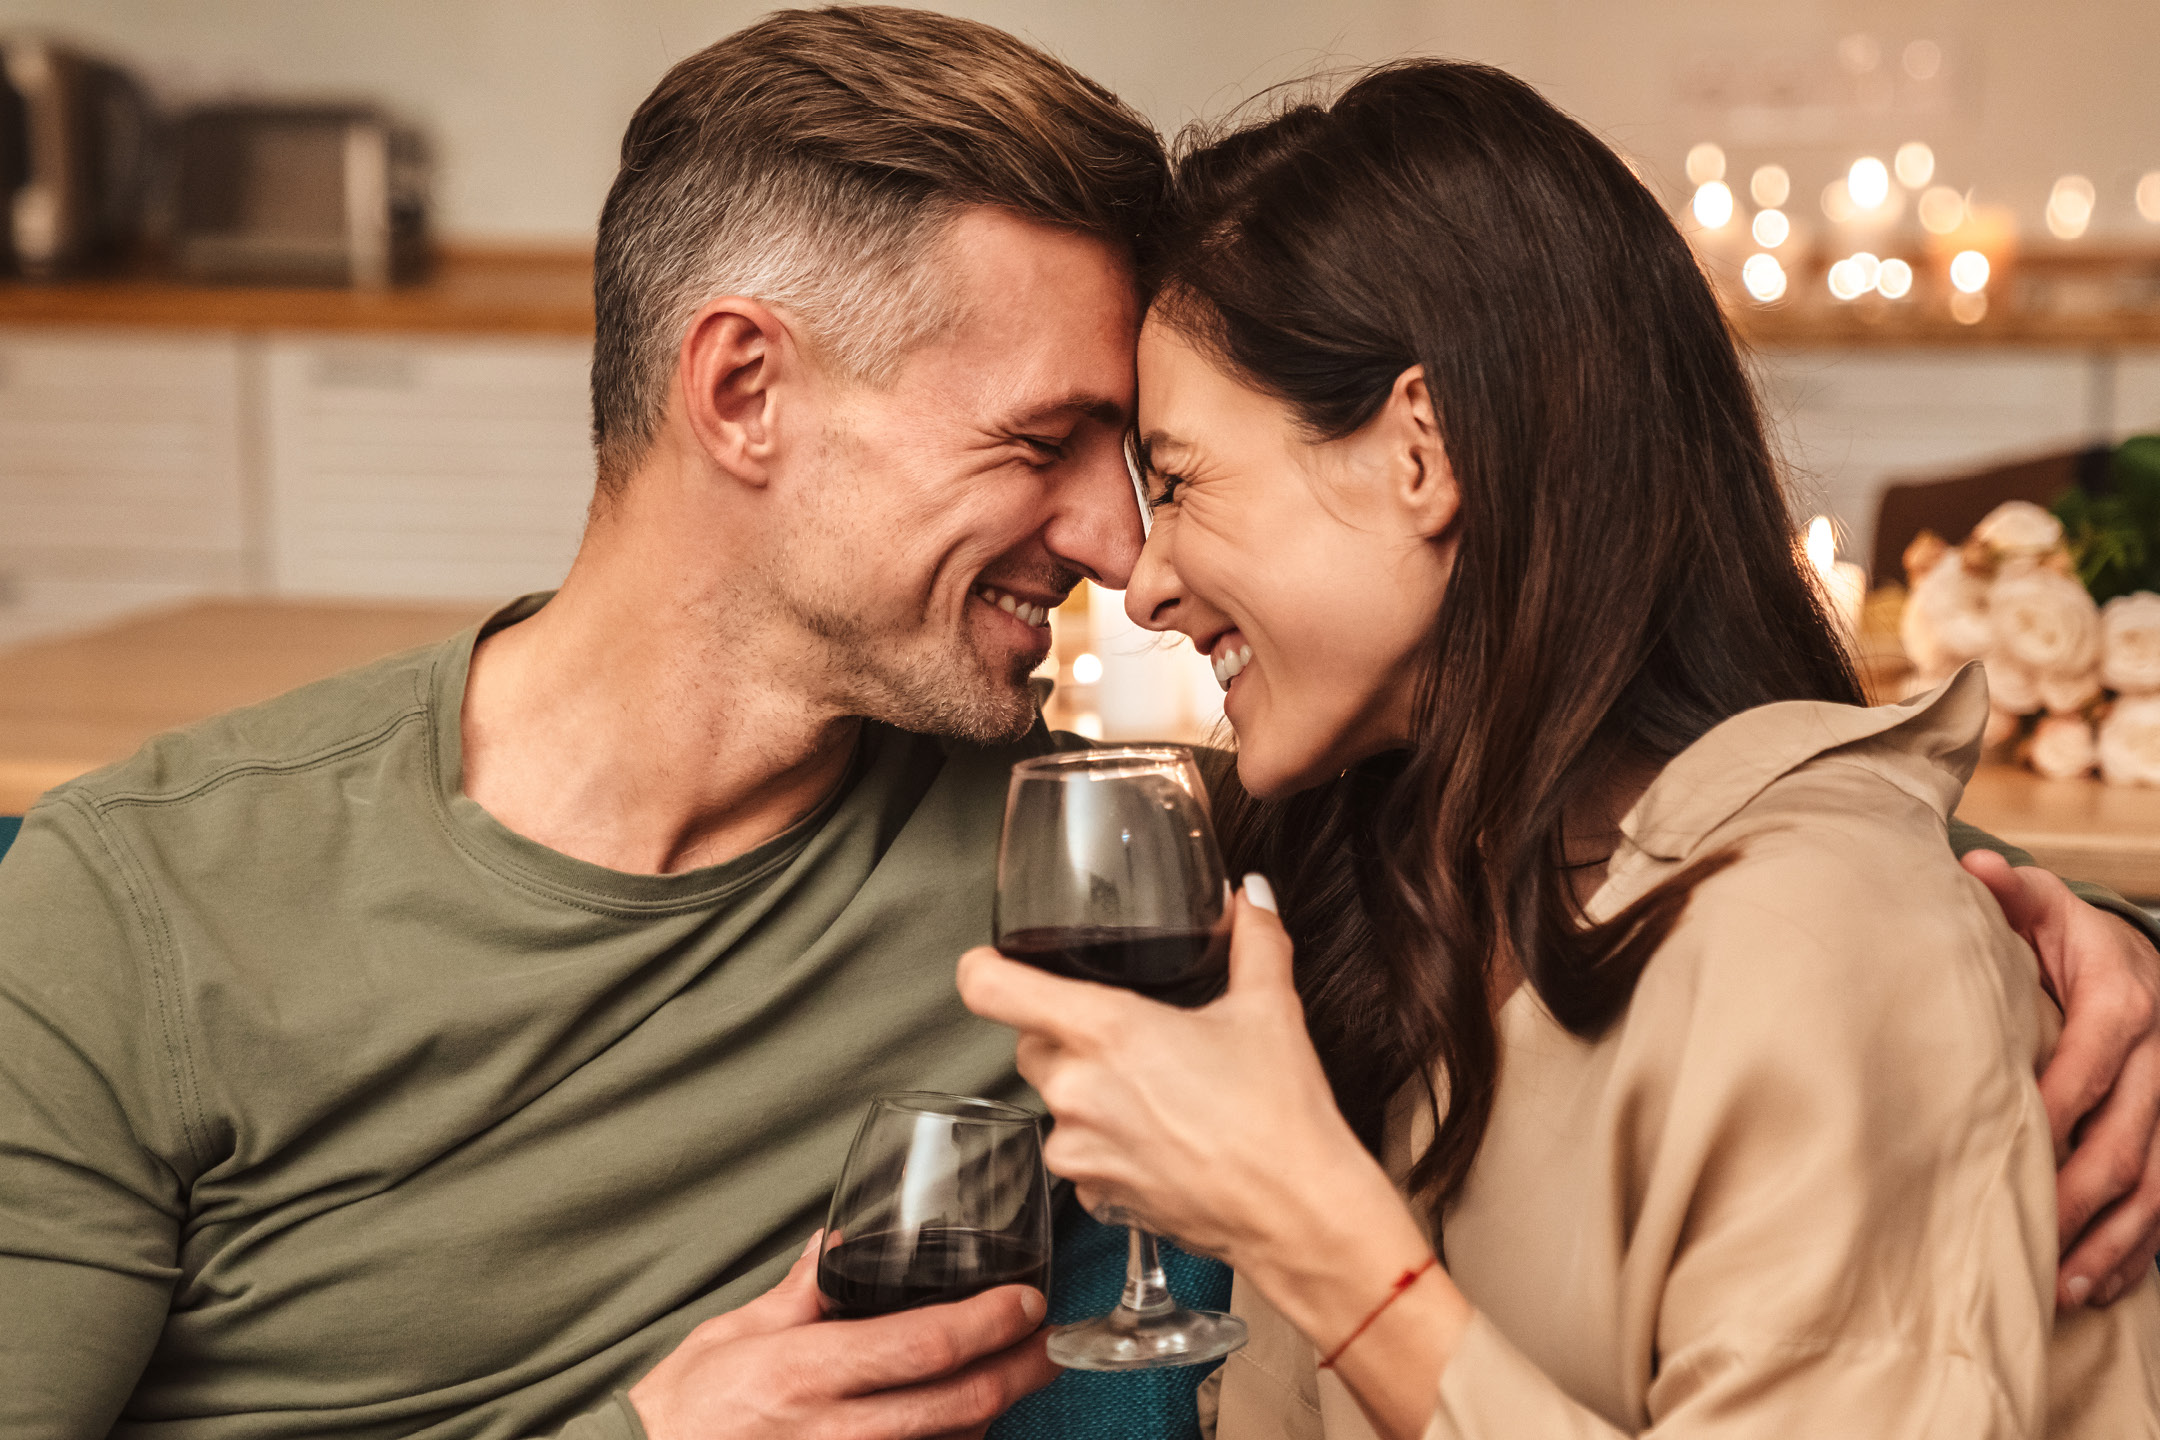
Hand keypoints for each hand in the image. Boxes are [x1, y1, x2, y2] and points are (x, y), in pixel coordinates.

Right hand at [628, 1232, 1056, 1439]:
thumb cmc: (680, 1412)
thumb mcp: (729, 1335)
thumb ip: (794, 1293)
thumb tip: (832, 1244)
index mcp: (810, 1370)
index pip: (926, 1343)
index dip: (991, 1322)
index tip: (1026, 1302)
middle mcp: (836, 1428)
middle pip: (960, 1401)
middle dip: (1021, 1370)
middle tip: (1051, 1344)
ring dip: (990, 1414)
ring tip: (1013, 1377)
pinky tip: (960, 1427)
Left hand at [960, 882, 1466, 1439]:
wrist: (1299, 1216)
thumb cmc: (1281, 1115)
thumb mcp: (1270, 1008)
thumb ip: (1252, 938)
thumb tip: (1249, 894)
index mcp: (1105, 1030)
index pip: (990, 987)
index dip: (985, 967)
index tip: (995, 961)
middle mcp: (1076, 1091)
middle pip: (1030, 1042)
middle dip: (1066, 1034)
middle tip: (1129, 1036)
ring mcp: (1078, 1151)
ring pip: (1056, 1102)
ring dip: (1090, 1093)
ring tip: (1159, 1095)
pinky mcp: (1093, 1198)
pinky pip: (1080, 1156)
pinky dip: (1109, 1145)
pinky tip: (1164, 1141)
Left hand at [1962, 850, 2159, 1309]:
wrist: (2132, 956)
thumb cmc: (2065, 936)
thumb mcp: (2042, 904)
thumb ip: (2009, 893)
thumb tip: (1975, 867)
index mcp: (2122, 1003)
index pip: (2087, 1066)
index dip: (2053, 1112)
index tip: (2008, 1153)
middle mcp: (2158, 1060)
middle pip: (2128, 1140)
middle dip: (2081, 1198)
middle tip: (2032, 1245)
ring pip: (2156, 1186)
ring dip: (2113, 1243)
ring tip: (2065, 1292)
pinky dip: (2138, 1252)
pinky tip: (2101, 1290)